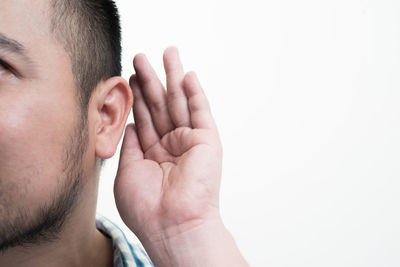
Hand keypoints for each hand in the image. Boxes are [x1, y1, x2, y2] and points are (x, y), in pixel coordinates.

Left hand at [114, 46, 222, 242]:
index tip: (128, 76)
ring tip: (166, 53)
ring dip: (172, 77)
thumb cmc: (147, 208)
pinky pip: (200, 112)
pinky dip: (195, 93)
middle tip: (141, 57)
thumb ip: (130, 145)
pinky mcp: (207, 141)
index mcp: (153, 154)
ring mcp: (190, 142)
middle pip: (161, 105)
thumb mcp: (127, 172)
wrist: (171, 225)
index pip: (145, 118)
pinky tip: (187, 75)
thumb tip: (131, 124)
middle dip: (151, 80)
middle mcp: (172, 146)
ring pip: (180, 103)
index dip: (137, 96)